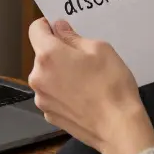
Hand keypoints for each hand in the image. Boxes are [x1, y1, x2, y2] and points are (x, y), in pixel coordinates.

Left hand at [27, 18, 153, 153]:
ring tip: (86, 80)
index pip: (35, 30)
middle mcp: (38, 77)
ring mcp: (42, 99)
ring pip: (47, 76)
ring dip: (60, 74)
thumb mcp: (100, 49)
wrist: (118, 127)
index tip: (60, 29)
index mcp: (48, 55)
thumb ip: (73, 37)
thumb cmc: (111, 86)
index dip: (48, 26)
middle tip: (84, 59)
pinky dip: (63, 92)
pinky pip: (53, 95)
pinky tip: (83, 97)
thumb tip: (60, 29)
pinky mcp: (49, 115)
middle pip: (42, 55)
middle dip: (58, 53)